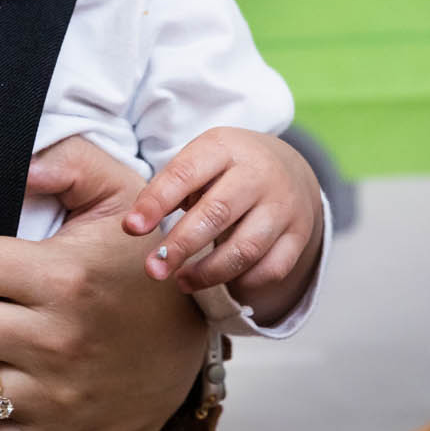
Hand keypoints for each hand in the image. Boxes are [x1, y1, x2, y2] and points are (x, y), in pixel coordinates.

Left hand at [123, 126, 323, 323]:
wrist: (288, 166)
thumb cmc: (225, 168)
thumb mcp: (199, 160)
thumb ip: (170, 187)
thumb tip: (135, 225)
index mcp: (225, 147)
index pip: (186, 174)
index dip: (156, 202)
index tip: (131, 227)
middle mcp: (258, 174)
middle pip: (217, 213)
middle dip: (180, 245)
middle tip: (152, 269)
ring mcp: (283, 205)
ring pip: (246, 248)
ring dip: (208, 272)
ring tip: (180, 281)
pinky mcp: (298, 234)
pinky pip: (272, 268)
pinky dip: (244, 281)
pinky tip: (221, 283)